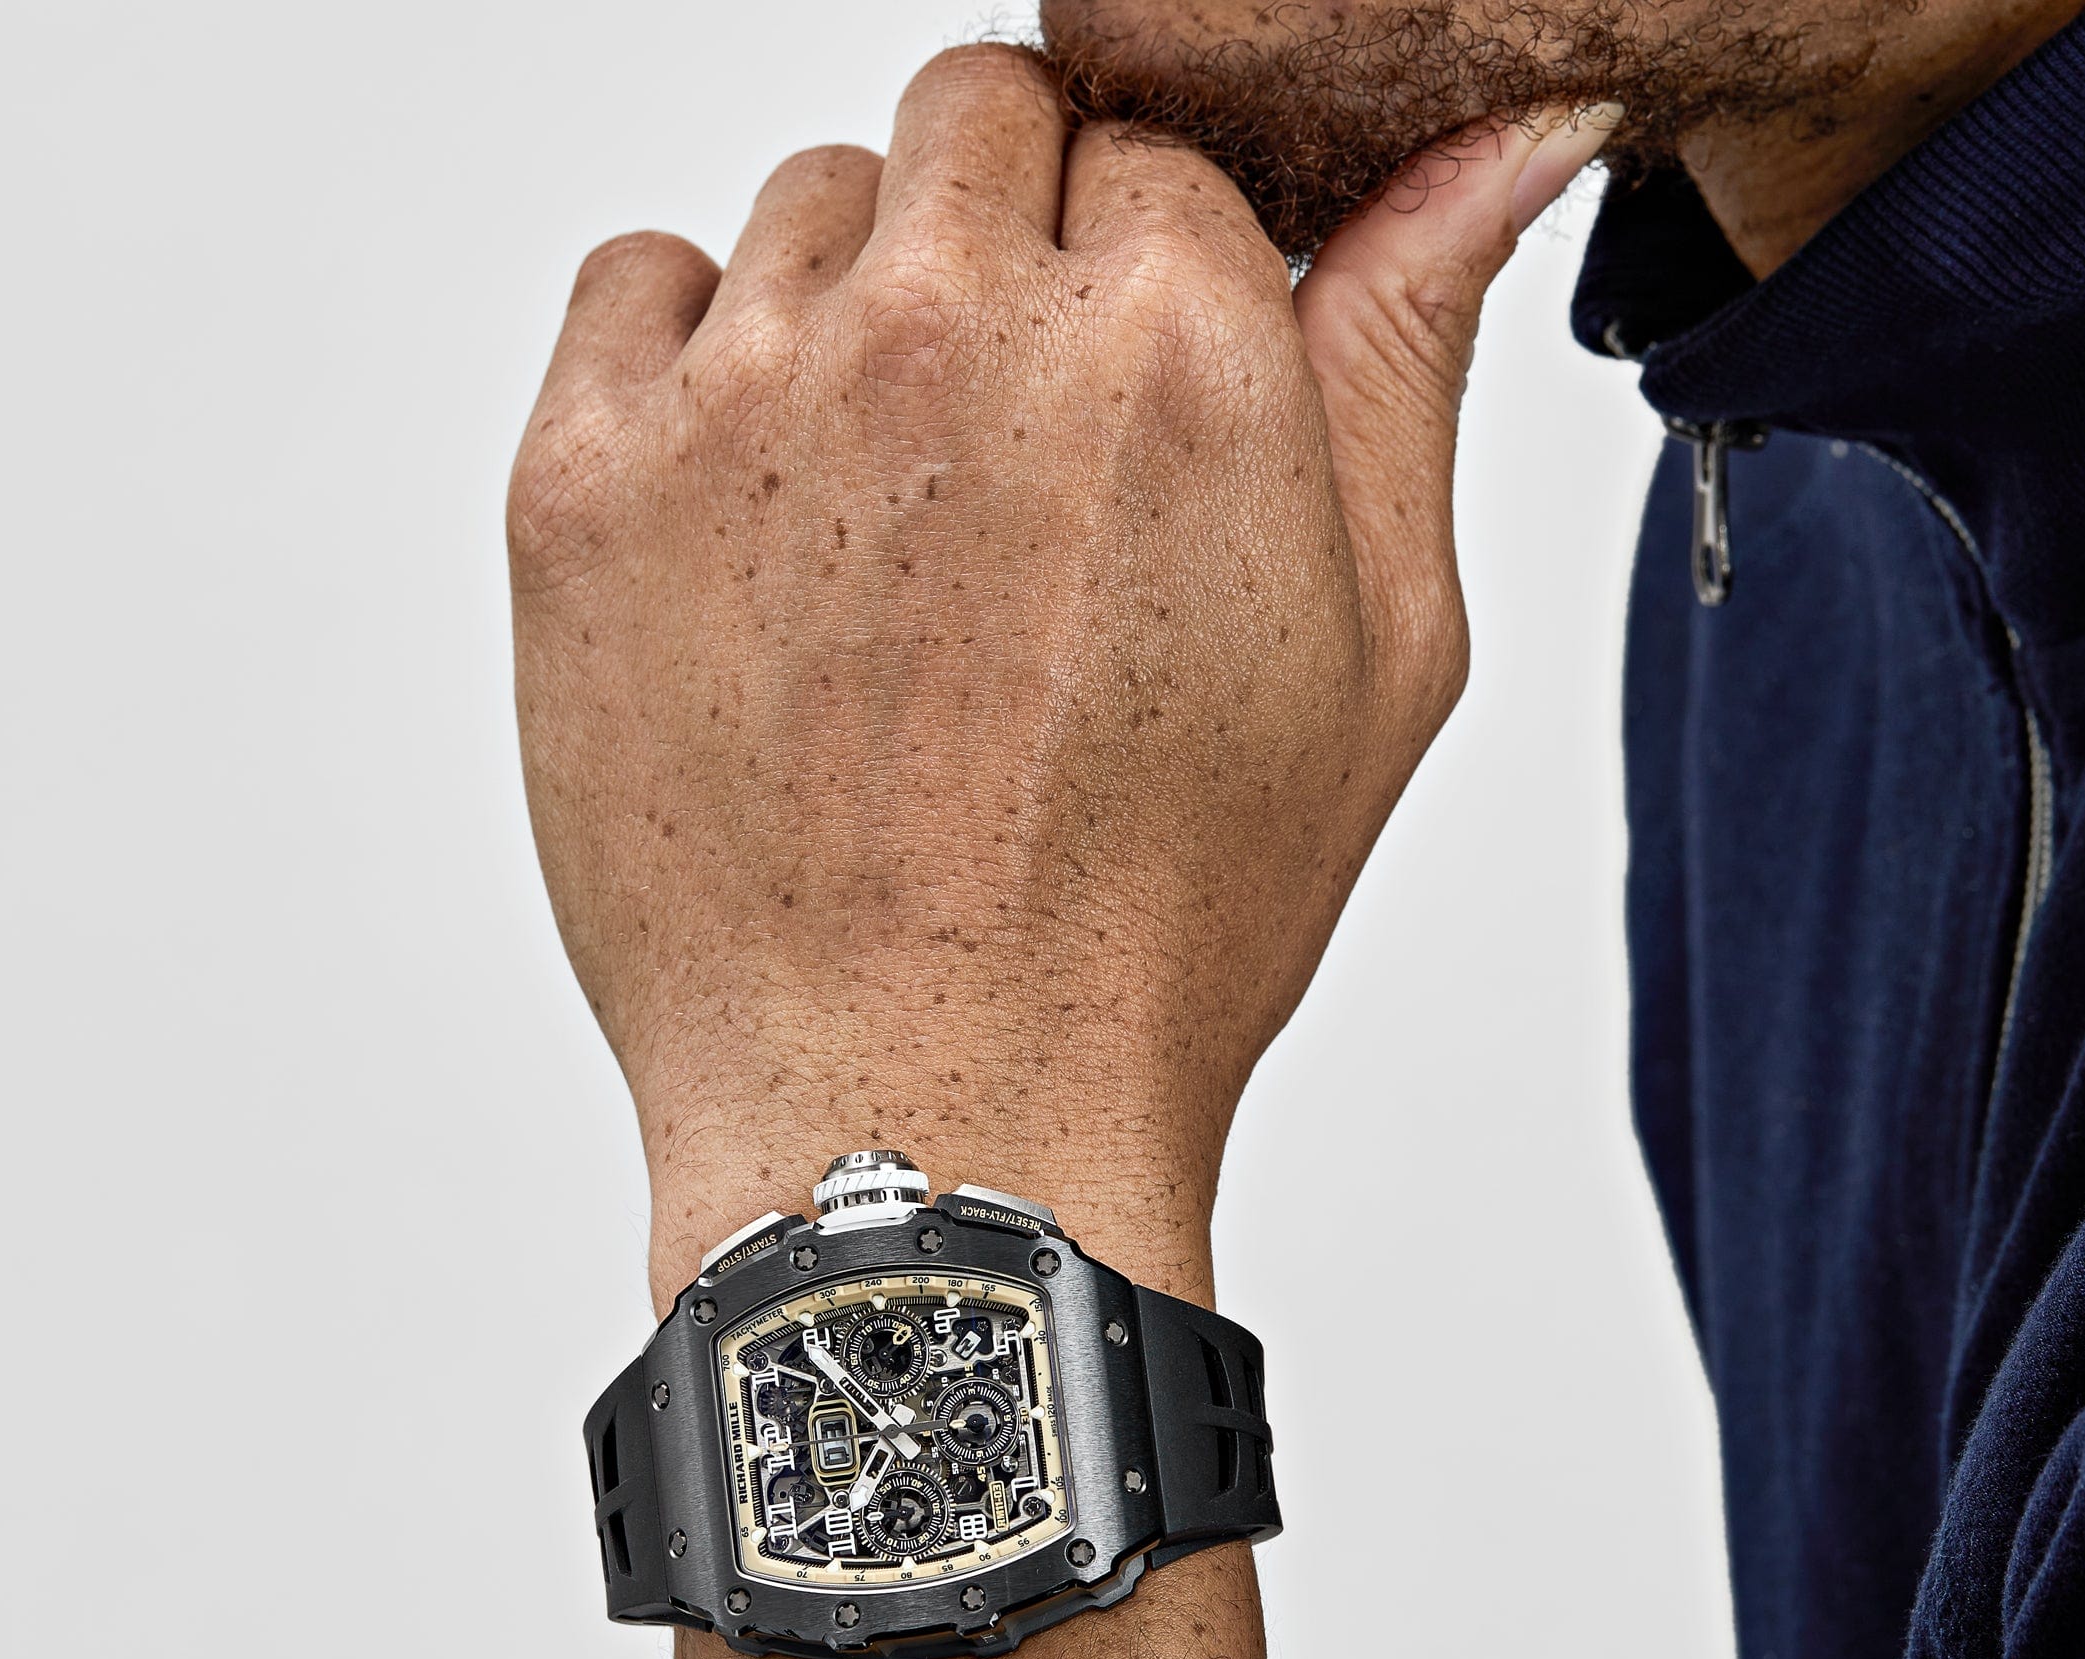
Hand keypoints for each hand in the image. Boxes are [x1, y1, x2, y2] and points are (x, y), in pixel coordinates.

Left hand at [510, 46, 1612, 1304]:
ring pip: (813, 204)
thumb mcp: (1375, 651)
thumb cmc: (1156, 928)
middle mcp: (951, 326)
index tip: (1123, 399)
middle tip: (1011, 455)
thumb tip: (1498, 142)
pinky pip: (641, 286)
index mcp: (1176, 346)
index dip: (1147, 279)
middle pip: (980, 122)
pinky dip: (696, 363)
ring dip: (859, 310)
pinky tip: (763, 526)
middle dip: (1011, 249)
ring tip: (889, 533)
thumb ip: (1407, 352)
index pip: (1153, 149)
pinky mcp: (586, 482)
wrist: (930, 1110)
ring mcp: (748, 396)